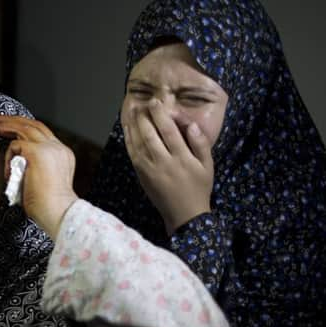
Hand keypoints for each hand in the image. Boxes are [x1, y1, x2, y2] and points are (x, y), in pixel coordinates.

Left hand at [0, 116, 77, 239]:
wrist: (57, 212)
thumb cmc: (47, 206)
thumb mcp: (42, 181)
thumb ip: (34, 167)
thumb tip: (16, 164)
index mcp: (62, 153)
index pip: (42, 133)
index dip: (25, 128)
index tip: (10, 129)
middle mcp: (57, 147)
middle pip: (33, 124)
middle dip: (12, 120)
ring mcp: (48, 147)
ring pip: (22, 128)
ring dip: (2, 127)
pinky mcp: (36, 151)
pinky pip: (14, 146)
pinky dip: (7, 158)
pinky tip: (8, 175)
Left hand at [125, 100, 213, 233]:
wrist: (184, 215)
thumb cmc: (199, 188)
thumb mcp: (207, 166)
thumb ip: (200, 144)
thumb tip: (191, 124)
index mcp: (182, 158)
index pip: (169, 131)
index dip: (160, 115)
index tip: (155, 102)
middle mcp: (164, 162)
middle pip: (150, 135)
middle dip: (144, 117)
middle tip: (140, 103)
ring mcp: (150, 170)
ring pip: (138, 144)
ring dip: (133, 126)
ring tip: (131, 111)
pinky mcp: (142, 175)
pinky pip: (133, 154)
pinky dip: (129, 140)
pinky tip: (128, 129)